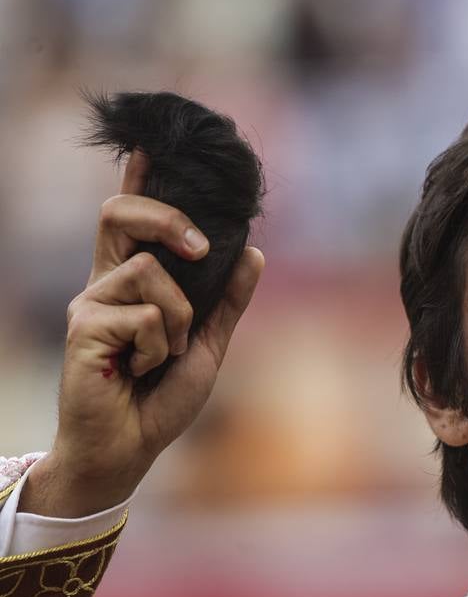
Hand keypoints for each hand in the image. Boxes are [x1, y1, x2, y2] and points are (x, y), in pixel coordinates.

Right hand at [22, 152, 264, 516]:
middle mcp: (104, 285)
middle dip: (167, 217)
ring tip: (165, 356)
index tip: (148, 146)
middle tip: (200, 247)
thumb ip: (227, 300)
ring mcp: (90, 304)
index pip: (129, 220)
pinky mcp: (84, 328)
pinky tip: (143, 372)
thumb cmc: (161, 401)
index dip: (137, 181)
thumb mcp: (207, 345)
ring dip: (179, 319)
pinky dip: (162, 346)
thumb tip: (254, 251)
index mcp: (132, 284)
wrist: (129, 450)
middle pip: (120, 214)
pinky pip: (147, 314)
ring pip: (152, 272)